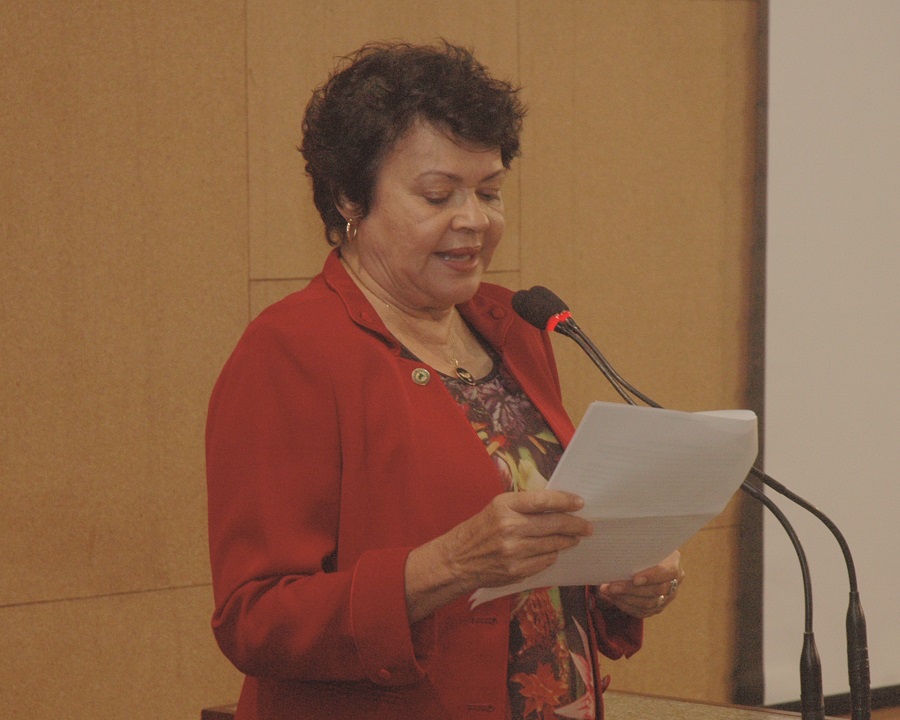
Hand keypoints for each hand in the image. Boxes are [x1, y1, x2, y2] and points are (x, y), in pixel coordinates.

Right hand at [405, 490, 591, 621]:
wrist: (458, 560)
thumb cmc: (480, 529)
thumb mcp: (497, 507)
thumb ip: (524, 505)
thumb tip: (557, 505)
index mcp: (505, 506)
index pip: (543, 501)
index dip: (565, 501)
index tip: (580, 503)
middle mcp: (510, 528)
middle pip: (554, 525)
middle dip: (575, 525)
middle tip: (587, 526)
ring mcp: (514, 551)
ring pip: (554, 545)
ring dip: (567, 541)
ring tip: (574, 538)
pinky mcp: (517, 570)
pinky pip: (545, 562)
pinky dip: (552, 555)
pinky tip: (552, 551)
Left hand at [596, 550, 684, 618]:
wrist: (644, 558)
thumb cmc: (641, 546)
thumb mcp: (642, 542)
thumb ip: (635, 545)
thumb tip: (618, 545)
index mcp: (673, 562)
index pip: (667, 572)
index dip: (652, 576)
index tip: (635, 579)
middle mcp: (674, 582)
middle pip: (655, 591)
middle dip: (630, 590)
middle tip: (610, 587)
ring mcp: (667, 597)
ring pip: (648, 604)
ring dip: (624, 599)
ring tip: (607, 592)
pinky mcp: (657, 607)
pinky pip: (642, 612)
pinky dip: (625, 606)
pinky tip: (612, 598)